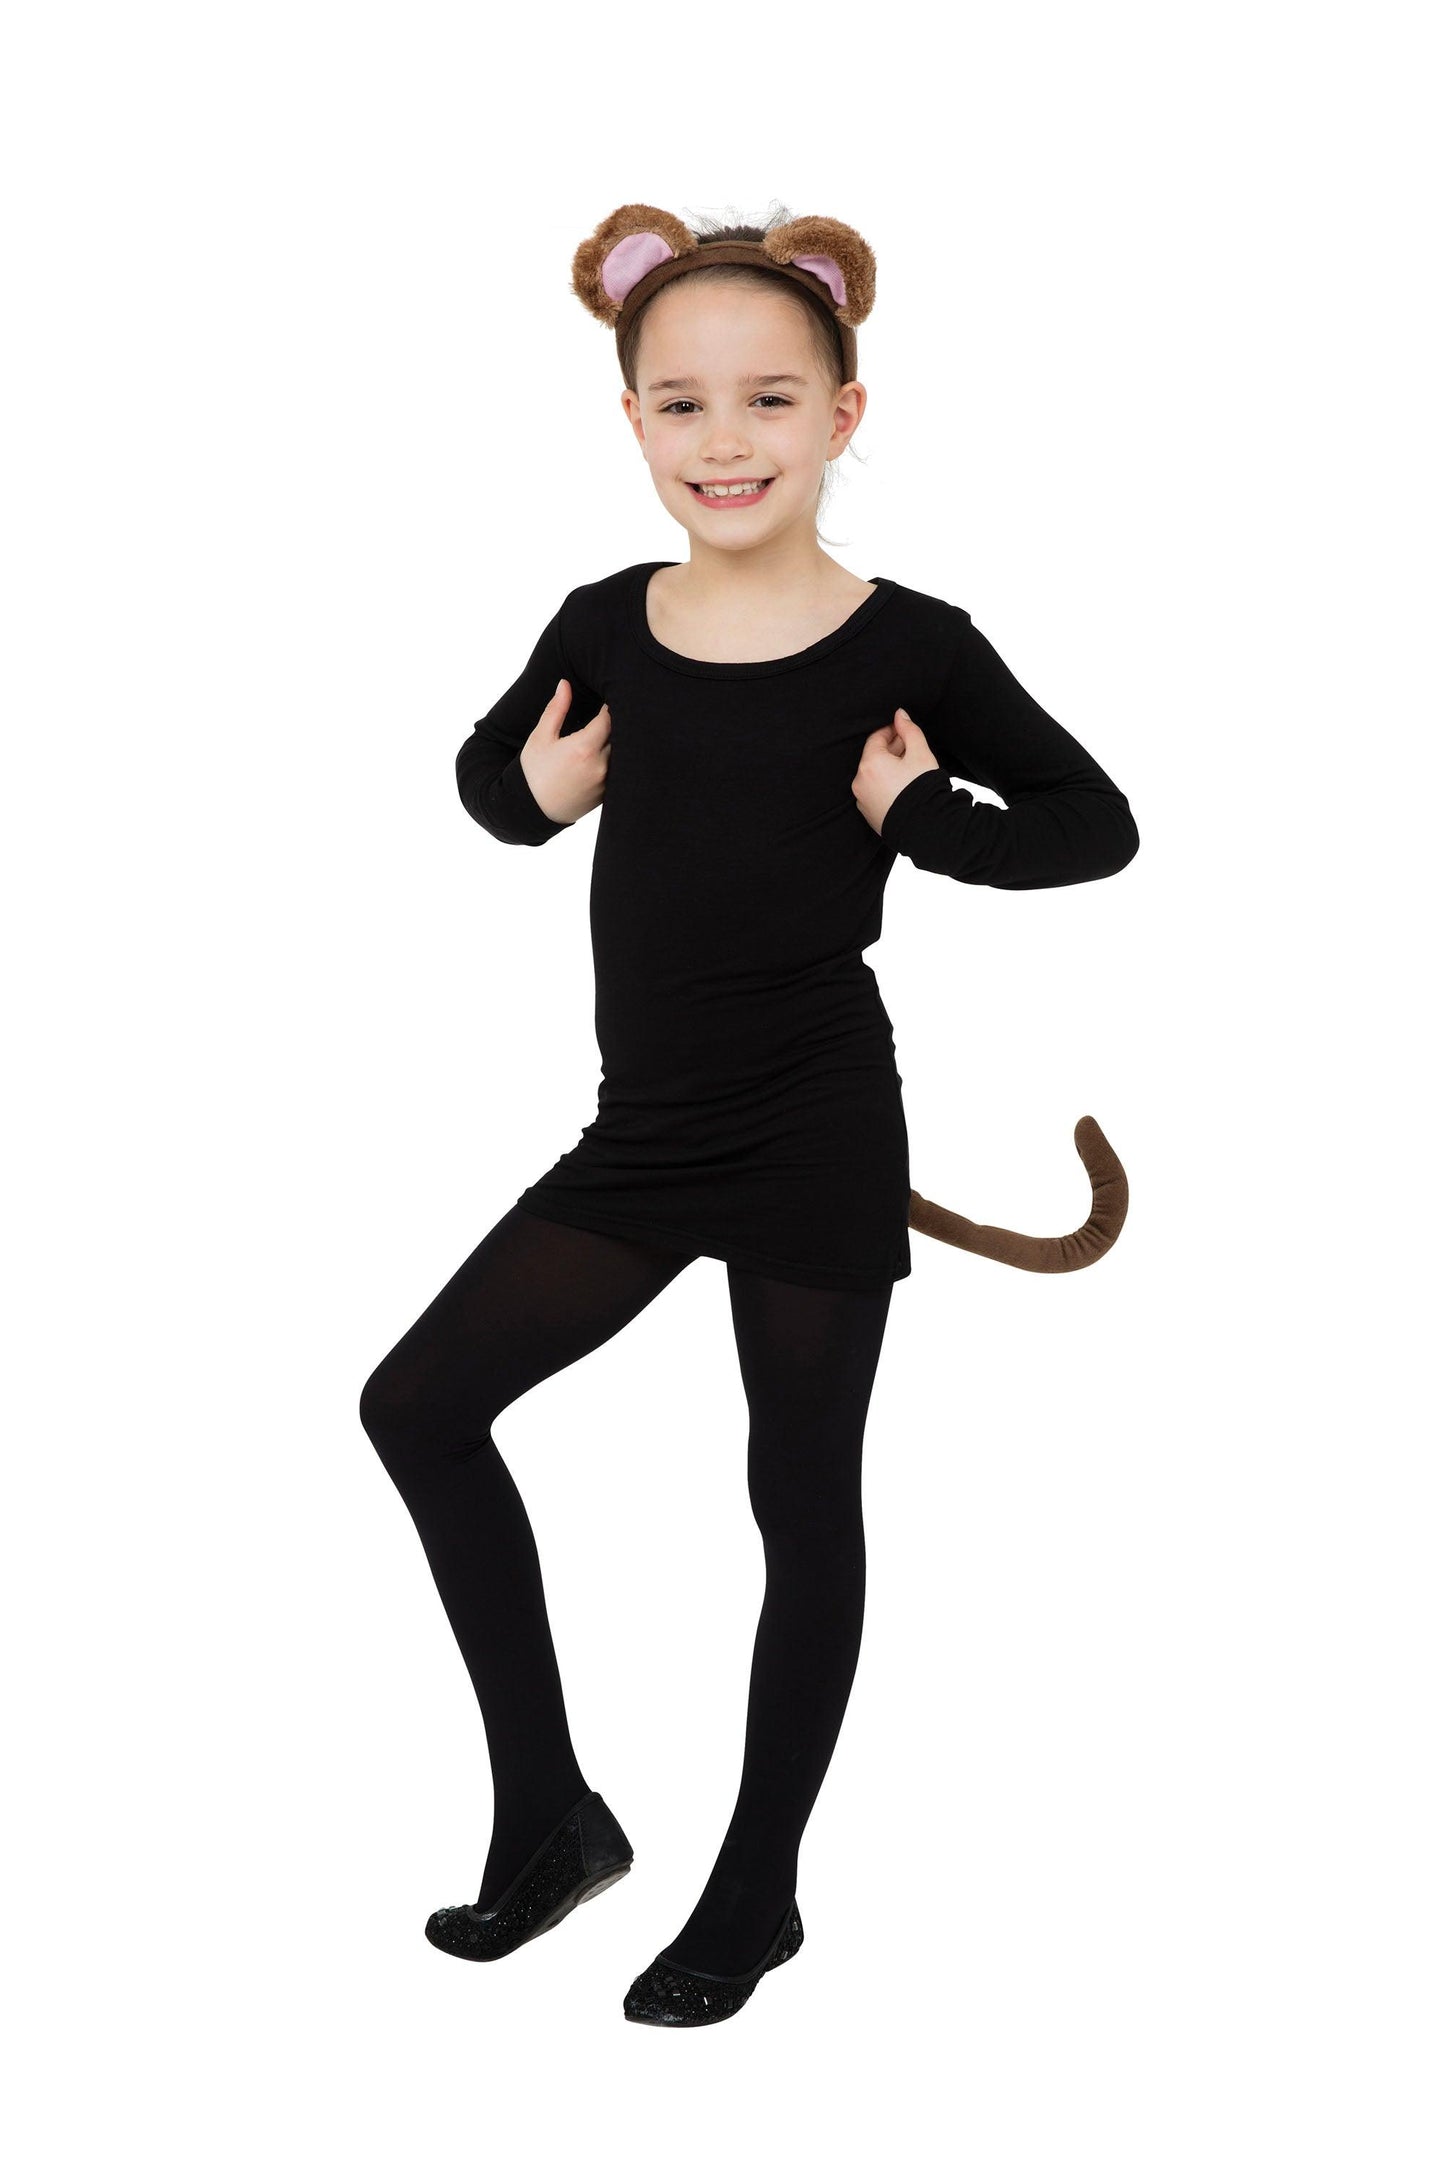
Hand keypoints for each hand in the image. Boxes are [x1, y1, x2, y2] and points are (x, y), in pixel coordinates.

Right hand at [519, 679, 610, 823]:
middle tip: (616, 710)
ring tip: (615, 731)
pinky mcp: (608, 793)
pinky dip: (619, 759)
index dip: (610, 707)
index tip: (608, 698)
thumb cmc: (535, 772)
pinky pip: (620, 770)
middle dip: (618, 722)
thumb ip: (556, 709)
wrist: (534, 810)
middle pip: (620, 735)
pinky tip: (613, 752)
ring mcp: (607, 781)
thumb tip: (564, 683)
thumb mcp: (541, 737)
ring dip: (621, 741)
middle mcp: (600, 765)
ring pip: (623, 753)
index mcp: (584, 748)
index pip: (609, 718)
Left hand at [851, 709, 939, 835]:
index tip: (903, 730)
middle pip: (874, 757)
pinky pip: (874, 791)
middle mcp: (860, 781)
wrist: (927, 827)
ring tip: (909, 767)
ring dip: (888, 768)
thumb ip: (909, 730)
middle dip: (891, 749)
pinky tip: (902, 785)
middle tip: (910, 747)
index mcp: (869, 763)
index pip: (876, 738)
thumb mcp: (920, 753)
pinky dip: (885, 784)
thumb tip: (900, 714)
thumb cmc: (923, 789)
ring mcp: (862, 800)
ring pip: (874, 775)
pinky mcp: (868, 813)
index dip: (891, 731)